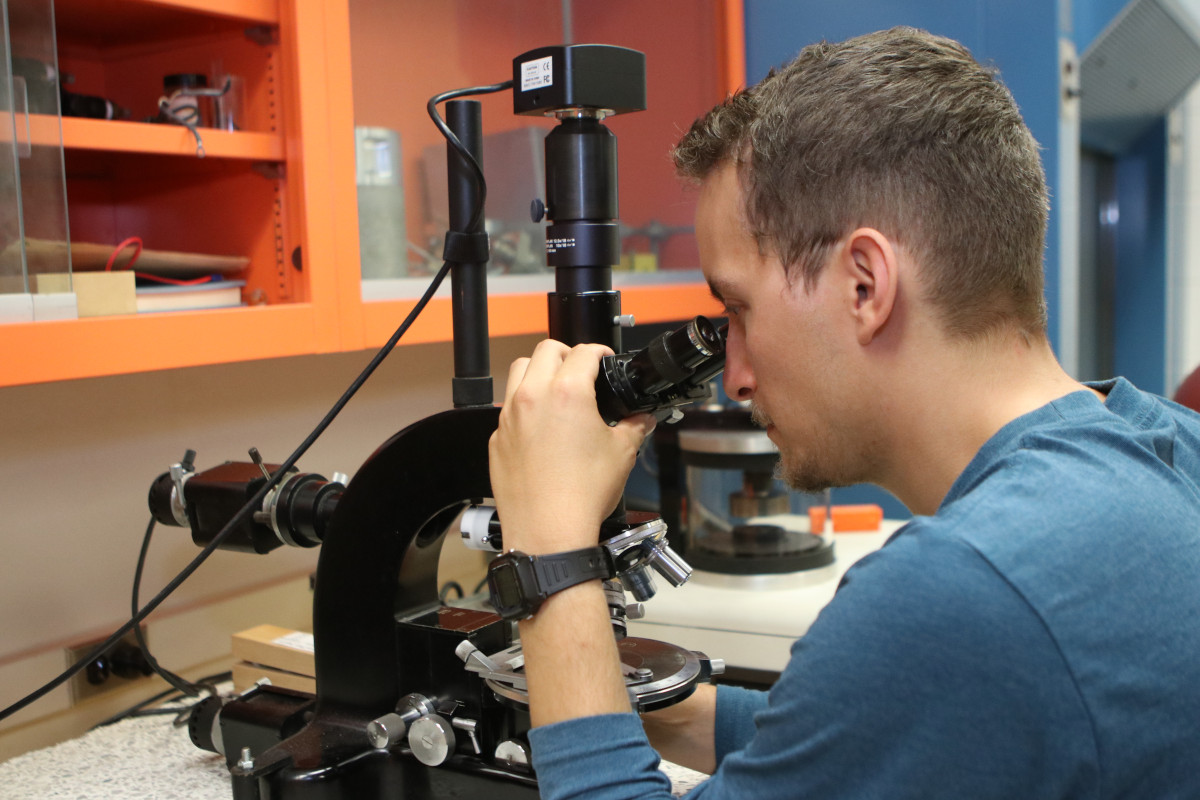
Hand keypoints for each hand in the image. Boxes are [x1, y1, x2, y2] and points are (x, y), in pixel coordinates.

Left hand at [489, 340, 654, 554]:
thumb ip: (634, 427)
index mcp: (566, 393)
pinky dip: (524, 406)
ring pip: (518, 372)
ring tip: (557, 388)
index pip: (583, 352)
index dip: (600, 352)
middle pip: (545, 351)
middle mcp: (532, 398)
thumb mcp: (621, 454)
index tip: (605, 360)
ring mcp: (509, 417)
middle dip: (567, 354)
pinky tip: (541, 426)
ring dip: (539, 371)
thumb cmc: (580, 496)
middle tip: (582, 370)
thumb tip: (641, 419)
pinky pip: (508, 408)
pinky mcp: (497, 439)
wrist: (548, 533)